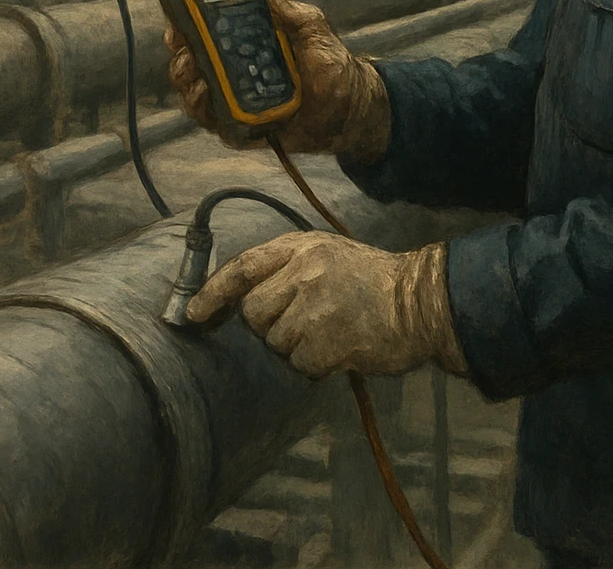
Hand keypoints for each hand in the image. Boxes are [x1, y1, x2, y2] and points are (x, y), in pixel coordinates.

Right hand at [165, 0, 389, 158]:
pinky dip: (203, 109)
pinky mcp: (238, 127)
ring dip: (186, 80)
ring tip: (195, 72)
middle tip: (185, 47)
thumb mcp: (316, 33)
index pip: (204, 31)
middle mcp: (232, 70)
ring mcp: (232, 99)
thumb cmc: (332, 68)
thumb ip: (295, 14)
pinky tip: (205, 96)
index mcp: (245, 43)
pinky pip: (211, 120)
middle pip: (189, 62)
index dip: (184, 24)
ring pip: (192, 91)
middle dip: (180, 54)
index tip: (177, 19)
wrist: (350, 112)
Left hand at [186, 231, 466, 378]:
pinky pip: (299, 365)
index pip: (244, 267)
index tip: (192, 314)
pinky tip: (340, 349)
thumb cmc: (372, 281)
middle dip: (269, 324)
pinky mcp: (327, 342)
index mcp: (303, 247)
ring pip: (275, 342)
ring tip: (329, 332)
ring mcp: (315, 308)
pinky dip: (315, 365)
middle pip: (254, 312)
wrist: (419, 301)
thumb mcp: (327, 255)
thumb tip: (240, 299)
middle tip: (303, 322)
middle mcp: (304, 272)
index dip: (213, 291)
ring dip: (296, 347)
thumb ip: (288, 269)